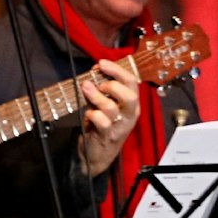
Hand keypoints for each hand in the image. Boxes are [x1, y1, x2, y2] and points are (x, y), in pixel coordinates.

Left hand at [77, 58, 141, 175]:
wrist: (97, 154)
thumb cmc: (101, 126)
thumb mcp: (104, 104)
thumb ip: (102, 89)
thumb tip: (95, 70)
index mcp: (131, 104)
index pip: (131, 82)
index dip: (116, 70)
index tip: (101, 63)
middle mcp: (129, 114)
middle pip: (129, 95)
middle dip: (112, 85)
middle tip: (98, 84)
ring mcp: (120, 126)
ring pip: (112, 107)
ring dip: (96, 96)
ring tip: (86, 90)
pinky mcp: (108, 136)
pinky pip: (102, 122)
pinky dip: (92, 114)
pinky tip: (88, 113)